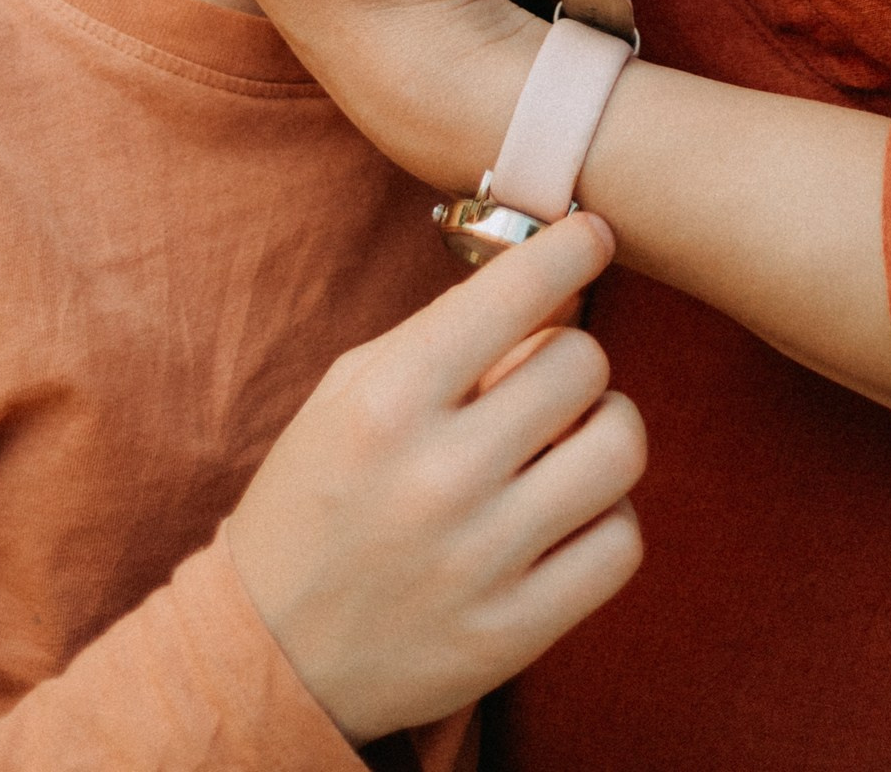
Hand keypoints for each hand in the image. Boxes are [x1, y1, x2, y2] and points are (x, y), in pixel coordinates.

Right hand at [226, 214, 644, 744]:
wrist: (269, 654)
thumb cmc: (315, 497)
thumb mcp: (349, 391)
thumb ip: (446, 331)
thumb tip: (555, 284)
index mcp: (386, 401)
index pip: (517, 291)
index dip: (572, 248)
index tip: (594, 236)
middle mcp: (437, 475)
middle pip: (582, 362)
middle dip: (571, 355)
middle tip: (544, 377)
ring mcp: (480, 560)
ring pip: (619, 448)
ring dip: (605, 429)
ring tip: (568, 441)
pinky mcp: (514, 631)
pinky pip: (620, 544)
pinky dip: (606, 517)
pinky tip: (567, 513)